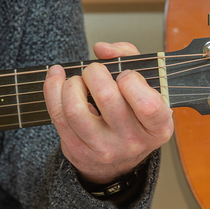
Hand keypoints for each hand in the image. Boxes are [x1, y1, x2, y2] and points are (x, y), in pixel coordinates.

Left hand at [44, 42, 173, 183]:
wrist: (116, 161)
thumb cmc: (132, 118)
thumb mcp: (145, 91)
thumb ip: (130, 59)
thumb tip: (101, 48)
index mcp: (157, 129)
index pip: (147, 104)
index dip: (131, 80)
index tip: (123, 75)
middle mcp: (131, 142)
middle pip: (106, 98)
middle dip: (94, 72)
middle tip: (94, 72)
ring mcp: (102, 149)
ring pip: (75, 109)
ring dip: (71, 83)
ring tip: (77, 81)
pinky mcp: (77, 150)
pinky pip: (58, 116)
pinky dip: (52, 89)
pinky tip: (56, 78)